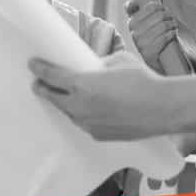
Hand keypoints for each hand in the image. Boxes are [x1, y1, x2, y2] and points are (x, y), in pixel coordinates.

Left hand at [29, 51, 171, 139]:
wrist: (162, 108)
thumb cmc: (143, 81)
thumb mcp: (118, 61)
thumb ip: (99, 64)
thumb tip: (93, 67)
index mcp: (82, 84)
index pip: (51, 76)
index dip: (39, 69)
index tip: (33, 65)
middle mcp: (80, 106)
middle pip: (52, 97)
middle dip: (43, 88)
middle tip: (38, 82)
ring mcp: (88, 123)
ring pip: (68, 112)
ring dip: (64, 102)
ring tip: (64, 96)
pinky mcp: (98, 135)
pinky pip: (83, 122)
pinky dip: (81, 114)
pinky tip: (88, 109)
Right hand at [125, 1, 178, 72]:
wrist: (156, 63)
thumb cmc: (151, 39)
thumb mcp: (142, 25)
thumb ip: (135, 12)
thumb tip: (130, 2)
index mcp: (132, 23)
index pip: (150, 7)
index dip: (160, 7)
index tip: (163, 9)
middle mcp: (134, 33)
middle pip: (159, 15)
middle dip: (169, 16)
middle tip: (172, 18)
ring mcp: (141, 43)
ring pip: (163, 26)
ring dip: (172, 24)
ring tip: (174, 26)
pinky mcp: (149, 53)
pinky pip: (164, 38)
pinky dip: (172, 34)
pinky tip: (173, 34)